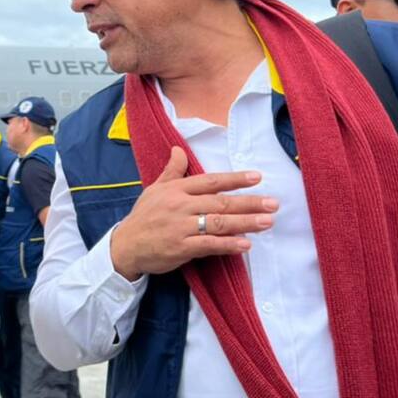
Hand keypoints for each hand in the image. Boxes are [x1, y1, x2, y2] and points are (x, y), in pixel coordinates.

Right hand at [110, 146, 276, 280]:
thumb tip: (179, 149)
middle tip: (273, 203)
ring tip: (267, 221)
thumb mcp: (155, 190)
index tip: (256, 177)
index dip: (234, 179)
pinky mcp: (180, 248)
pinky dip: (228, 244)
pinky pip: (209, 245)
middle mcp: (180, 206)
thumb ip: (172, 171)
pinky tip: (245, 244)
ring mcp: (180, 228)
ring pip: (218, 223)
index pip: (210, 181)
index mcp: (176, 190)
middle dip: (249, 202)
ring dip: (245, 222)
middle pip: (220, 202)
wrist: (125, 246)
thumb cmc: (143, 217)